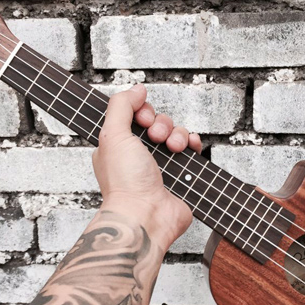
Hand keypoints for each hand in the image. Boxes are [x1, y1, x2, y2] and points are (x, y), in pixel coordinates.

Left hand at [92, 84, 202, 250]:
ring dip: (177, 134)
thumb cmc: (124, 184)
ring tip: (171, 147)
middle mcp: (140, 155)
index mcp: (120, 145)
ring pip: (176, 133)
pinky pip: (192, 149)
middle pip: (157, 122)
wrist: (146, 215)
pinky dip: (193, 143)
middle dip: (160, 124)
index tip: (141, 118)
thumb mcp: (112, 135)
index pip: (134, 115)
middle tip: (155, 137)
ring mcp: (162, 165)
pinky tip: (188, 147)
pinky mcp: (181, 174)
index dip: (141, 111)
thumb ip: (121, 106)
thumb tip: (137, 89)